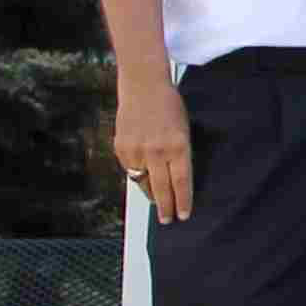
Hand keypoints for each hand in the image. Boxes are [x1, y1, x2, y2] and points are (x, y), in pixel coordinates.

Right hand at [112, 79, 193, 224]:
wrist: (143, 86)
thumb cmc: (169, 106)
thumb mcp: (184, 130)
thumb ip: (179, 155)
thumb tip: (177, 181)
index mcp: (178, 145)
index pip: (182, 181)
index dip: (183, 201)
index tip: (184, 215)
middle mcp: (157, 151)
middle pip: (162, 188)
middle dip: (166, 207)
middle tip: (168, 219)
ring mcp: (137, 151)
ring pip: (144, 182)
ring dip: (151, 194)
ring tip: (157, 203)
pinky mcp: (122, 149)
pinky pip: (131, 170)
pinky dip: (138, 175)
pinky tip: (144, 177)